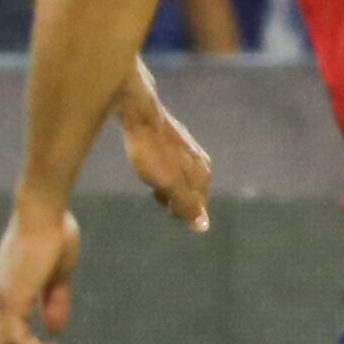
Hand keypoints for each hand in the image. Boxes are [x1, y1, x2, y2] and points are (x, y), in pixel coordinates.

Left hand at [0, 202, 81, 343]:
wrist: (45, 209)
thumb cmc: (55, 231)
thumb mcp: (58, 274)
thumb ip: (54, 302)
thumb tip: (54, 331)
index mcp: (5, 286)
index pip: (7, 327)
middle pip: (4, 343)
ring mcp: (2, 296)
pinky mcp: (12, 298)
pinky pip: (17, 340)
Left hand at [121, 103, 211, 231]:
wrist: (140, 115)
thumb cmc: (151, 152)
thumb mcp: (168, 184)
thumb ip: (186, 205)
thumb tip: (204, 227)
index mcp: (203, 176)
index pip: (196, 209)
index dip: (176, 211)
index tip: (159, 198)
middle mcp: (202, 164)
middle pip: (189, 196)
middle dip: (170, 199)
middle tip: (152, 186)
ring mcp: (191, 152)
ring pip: (180, 182)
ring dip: (164, 186)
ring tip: (148, 174)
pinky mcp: (177, 143)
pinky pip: (173, 168)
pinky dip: (161, 172)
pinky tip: (149, 162)